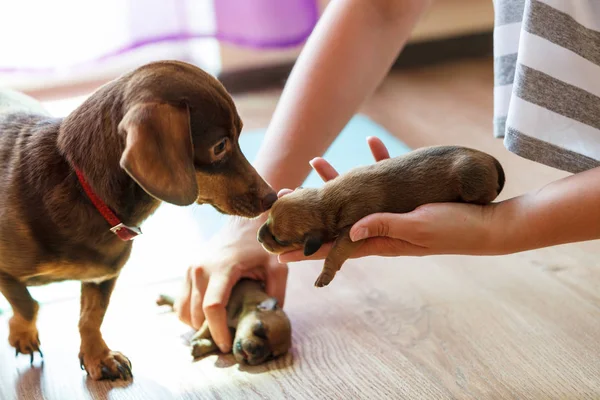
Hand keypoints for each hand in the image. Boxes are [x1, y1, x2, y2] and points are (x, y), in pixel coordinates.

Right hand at [174, 216, 287, 352]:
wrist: (244, 221)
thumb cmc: (261, 245)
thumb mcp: (276, 268)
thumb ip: (275, 295)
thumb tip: (270, 322)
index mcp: (222, 268)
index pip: (213, 308)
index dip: (218, 331)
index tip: (227, 346)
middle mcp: (200, 269)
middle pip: (196, 314)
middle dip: (210, 332)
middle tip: (228, 341)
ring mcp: (190, 269)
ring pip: (183, 311)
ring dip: (197, 325)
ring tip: (217, 330)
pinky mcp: (187, 271)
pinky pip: (181, 302)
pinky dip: (190, 315)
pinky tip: (208, 318)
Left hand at [278, 137, 500, 261]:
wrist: (489, 225)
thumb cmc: (457, 229)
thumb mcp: (420, 228)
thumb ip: (385, 227)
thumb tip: (349, 231)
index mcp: (380, 240)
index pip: (335, 247)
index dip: (307, 249)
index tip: (280, 252)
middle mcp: (381, 227)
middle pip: (336, 220)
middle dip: (310, 210)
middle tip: (284, 196)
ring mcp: (393, 212)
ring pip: (355, 196)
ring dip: (336, 179)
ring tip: (316, 161)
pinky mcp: (408, 197)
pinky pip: (385, 179)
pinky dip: (376, 162)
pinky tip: (373, 142)